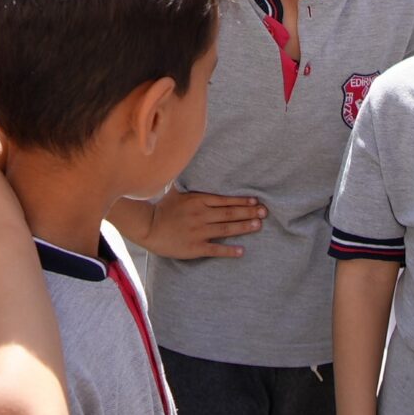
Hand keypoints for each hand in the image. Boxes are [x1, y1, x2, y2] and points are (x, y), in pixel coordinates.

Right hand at [132, 188, 264, 259]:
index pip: (224, 200)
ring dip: (243, 227)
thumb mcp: (176, 191)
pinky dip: (229, 250)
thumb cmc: (162, 209)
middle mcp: (201, 215)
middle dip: (249, 212)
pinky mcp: (195, 247)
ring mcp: (199, 232)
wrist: (148, 228)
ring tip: (258, 225)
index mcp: (197, 201)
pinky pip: (215, 249)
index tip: (255, 201)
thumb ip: (188, 182)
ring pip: (226, 229)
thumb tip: (192, 164)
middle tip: (265, 212)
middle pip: (229, 214)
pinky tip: (241, 251)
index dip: (241, 201)